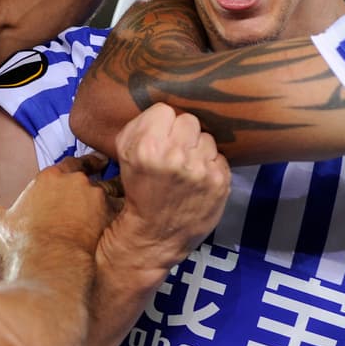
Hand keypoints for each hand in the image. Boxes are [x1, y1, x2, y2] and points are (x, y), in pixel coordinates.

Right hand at [0, 154, 115, 278]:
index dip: (81, 164)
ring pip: (111, 189)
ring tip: (118, 201)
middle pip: (92, 175)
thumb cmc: (23, 244)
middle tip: (106, 179)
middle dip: (98, 178)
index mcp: (49, 177)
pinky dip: (121, 214)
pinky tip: (124, 220)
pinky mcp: (109, 215)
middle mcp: (75, 181)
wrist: (48, 263)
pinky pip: (121, 209)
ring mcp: (95, 196)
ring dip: (113, 195)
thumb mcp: (0, 225)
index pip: (71, 163)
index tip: (92, 164)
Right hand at [103, 102, 230, 268]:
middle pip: (189, 120)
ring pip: (207, 138)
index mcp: (148, 147)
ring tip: (187, 168)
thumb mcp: (123, 156)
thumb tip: (162, 111)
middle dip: (182, 134)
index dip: (161, 124)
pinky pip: (219, 157)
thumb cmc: (139, 191)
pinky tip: (199, 179)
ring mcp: (200, 169)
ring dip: (198, 150)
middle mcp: (175, 156)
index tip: (159, 138)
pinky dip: (210, 166)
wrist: (155, 235)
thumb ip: (139, 126)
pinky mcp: (220, 182)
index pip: (164, 110)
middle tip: (175, 152)